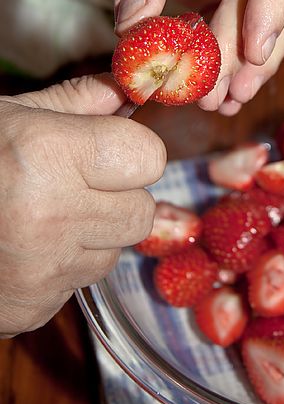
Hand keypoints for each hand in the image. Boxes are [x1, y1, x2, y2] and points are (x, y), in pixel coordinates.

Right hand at [0, 75, 165, 336]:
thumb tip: (127, 94)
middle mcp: (52, 217)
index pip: (149, 158)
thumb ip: (76, 103)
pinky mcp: (30, 309)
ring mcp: (42, 271)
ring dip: (93, 236)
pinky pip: (80, 283)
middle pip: (142, 212)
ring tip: (44, 218)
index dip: (136, 152)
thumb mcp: (6, 115)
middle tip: (80, 186)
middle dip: (121, 197)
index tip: (114, 151)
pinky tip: (25, 249)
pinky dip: (64, 267)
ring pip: (114, 251)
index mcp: (48, 155)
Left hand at [55, 0, 283, 114]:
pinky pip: (224, 26)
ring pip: (252, 20)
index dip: (272, 5)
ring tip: (215, 101)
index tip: (254, 52)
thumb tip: (137, 32)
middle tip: (228, 94)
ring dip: (237, 65)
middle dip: (254, 52)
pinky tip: (207, 88)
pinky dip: (217, 59)